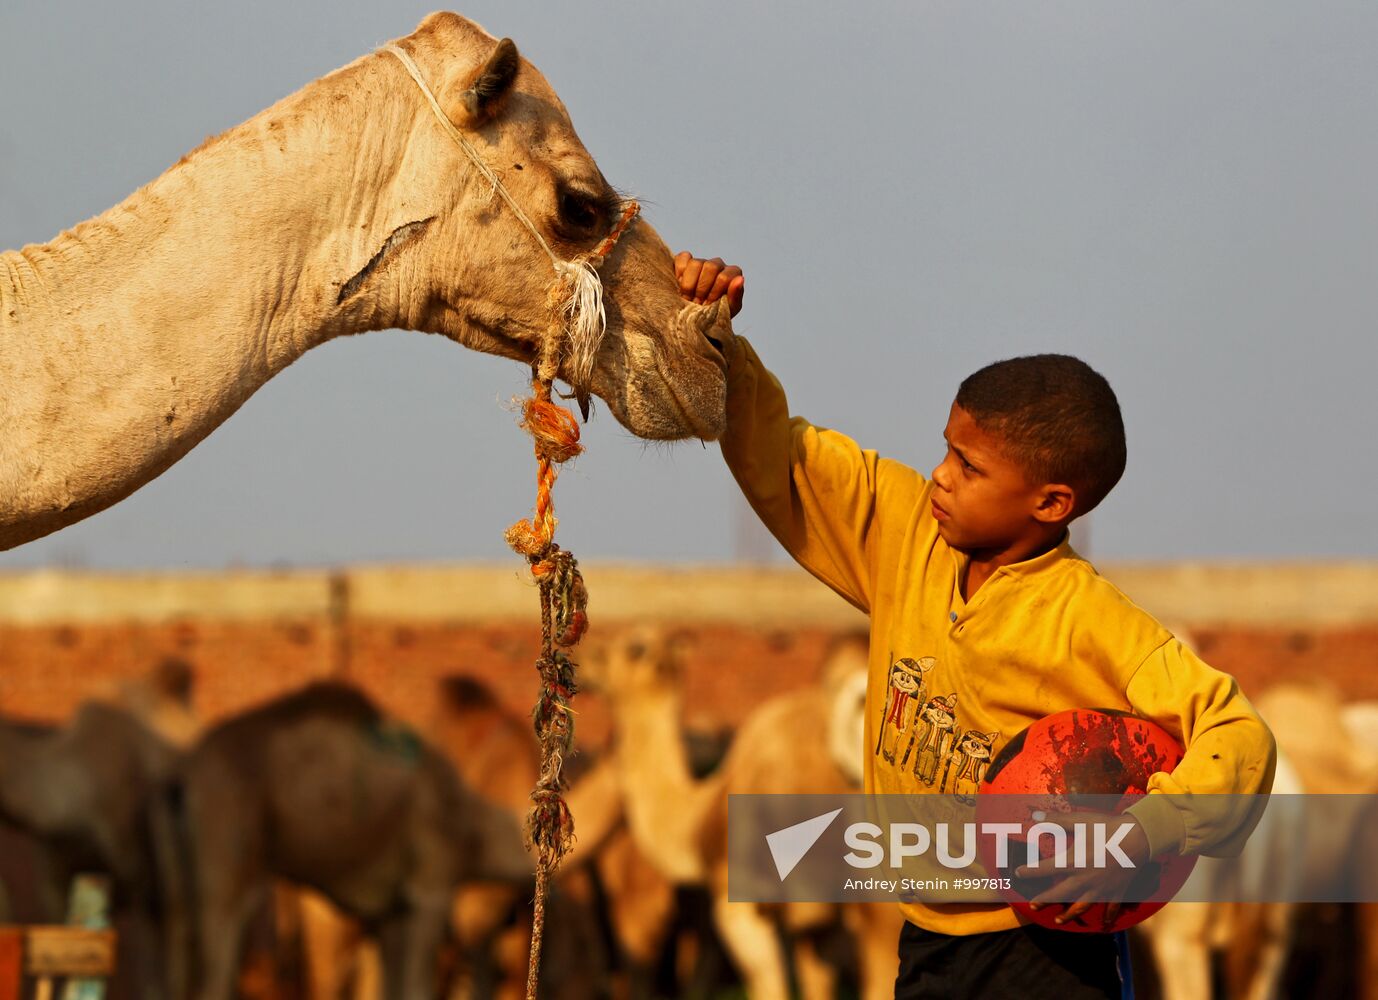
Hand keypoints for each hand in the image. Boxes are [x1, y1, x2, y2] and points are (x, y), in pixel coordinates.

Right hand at [674, 252, 743, 316]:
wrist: (696, 320)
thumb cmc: (715, 315)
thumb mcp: (728, 311)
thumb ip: (735, 296)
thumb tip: (740, 279)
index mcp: (732, 274)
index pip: (724, 277)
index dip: (714, 293)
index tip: (710, 304)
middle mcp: (719, 265)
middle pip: (711, 267)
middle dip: (702, 289)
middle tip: (698, 302)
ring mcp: (702, 261)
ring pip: (696, 263)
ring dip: (689, 284)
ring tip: (688, 297)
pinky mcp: (686, 260)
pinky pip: (683, 258)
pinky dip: (679, 272)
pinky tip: (680, 284)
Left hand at [1015, 812, 1150, 928]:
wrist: (1139, 839)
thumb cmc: (1108, 828)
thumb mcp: (1080, 821)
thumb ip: (1057, 820)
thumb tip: (1035, 815)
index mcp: (1073, 862)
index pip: (1045, 869)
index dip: (1029, 871)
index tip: (1018, 873)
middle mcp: (1084, 879)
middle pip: (1060, 894)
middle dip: (1044, 900)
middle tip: (1032, 906)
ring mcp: (1101, 888)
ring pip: (1081, 907)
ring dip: (1068, 915)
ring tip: (1058, 920)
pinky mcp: (1116, 892)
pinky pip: (1110, 909)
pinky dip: (1107, 918)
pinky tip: (1104, 925)